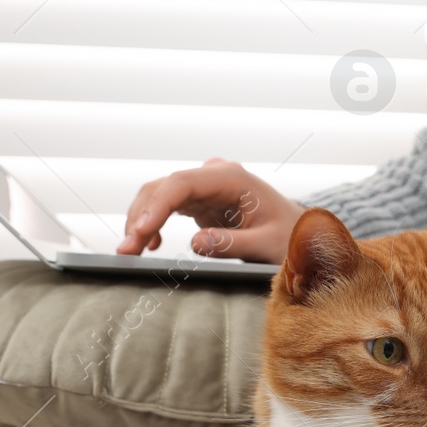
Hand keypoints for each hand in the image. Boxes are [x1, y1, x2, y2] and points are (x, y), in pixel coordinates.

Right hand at [118, 158, 302, 263]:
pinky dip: (152, 223)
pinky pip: (167, 206)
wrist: (300, 232)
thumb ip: (233, 244)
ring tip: (130, 251)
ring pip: (159, 195)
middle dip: (140, 217)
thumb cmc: (290, 236)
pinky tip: (149, 244)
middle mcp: (214, 175)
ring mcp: (205, 185)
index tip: (138, 233)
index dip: (155, 207)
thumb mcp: (267, 245)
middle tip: (126, 251)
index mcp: (232, 178)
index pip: (181, 183)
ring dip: (140, 221)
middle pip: (164, 187)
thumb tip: (196, 243)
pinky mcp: (201, 199)